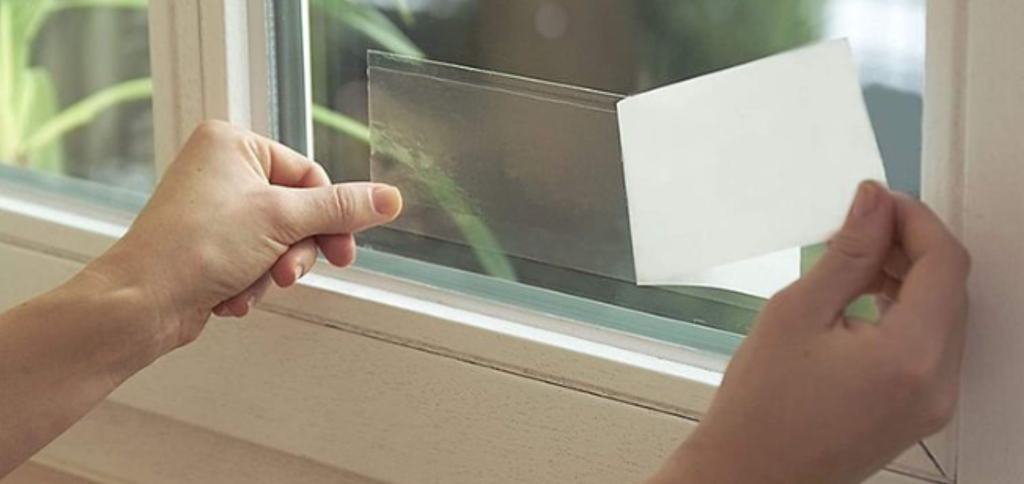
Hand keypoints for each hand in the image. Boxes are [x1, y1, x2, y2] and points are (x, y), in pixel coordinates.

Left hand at [86, 121, 401, 352]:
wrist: (140, 304)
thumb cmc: (193, 248)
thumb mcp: (282, 220)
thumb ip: (341, 209)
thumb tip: (390, 198)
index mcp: (233, 143)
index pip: (309, 176)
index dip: (328, 217)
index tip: (342, 251)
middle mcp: (222, 170)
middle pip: (297, 212)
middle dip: (295, 251)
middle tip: (290, 272)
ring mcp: (214, 209)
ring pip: (278, 243)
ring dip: (271, 272)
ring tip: (250, 285)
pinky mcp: (209, 246)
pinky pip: (254, 261)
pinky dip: (250, 283)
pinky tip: (230, 296)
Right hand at [652, 182, 969, 483]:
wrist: (748, 475)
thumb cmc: (759, 412)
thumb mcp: (796, 313)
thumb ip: (846, 254)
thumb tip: (874, 206)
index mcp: (909, 357)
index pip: (944, 263)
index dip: (915, 220)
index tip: (880, 202)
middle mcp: (935, 385)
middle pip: (950, 288)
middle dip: (910, 246)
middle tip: (861, 227)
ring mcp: (932, 403)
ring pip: (943, 315)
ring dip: (908, 278)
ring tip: (853, 265)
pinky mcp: (919, 412)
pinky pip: (930, 346)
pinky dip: (904, 313)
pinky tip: (862, 302)